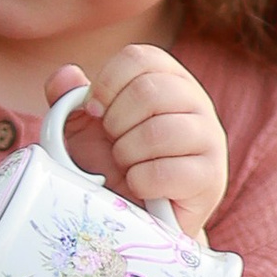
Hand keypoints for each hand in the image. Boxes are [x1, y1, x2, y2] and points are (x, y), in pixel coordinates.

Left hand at [50, 51, 227, 240]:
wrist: (135, 218)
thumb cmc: (112, 167)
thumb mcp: (83, 131)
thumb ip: (68, 101)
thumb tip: (66, 76)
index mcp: (167, 79)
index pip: (139, 58)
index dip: (106, 84)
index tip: (94, 112)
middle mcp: (196, 102)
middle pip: (149, 91)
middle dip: (116, 124)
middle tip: (114, 145)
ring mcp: (209, 138)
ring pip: (159, 132)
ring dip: (127, 155)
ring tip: (128, 166)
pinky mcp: (210, 177)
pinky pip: (165, 172)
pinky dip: (140, 183)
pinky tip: (141, 187)